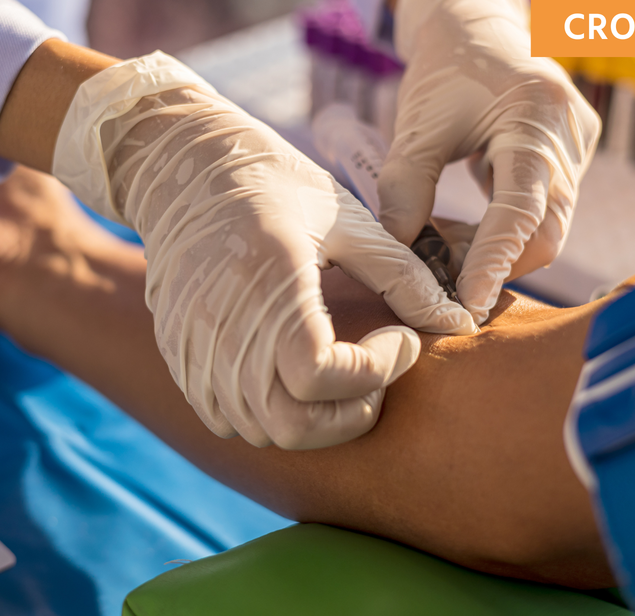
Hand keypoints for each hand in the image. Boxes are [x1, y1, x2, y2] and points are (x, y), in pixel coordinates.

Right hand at [53, 52, 476, 449]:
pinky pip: (223, 416)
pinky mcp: (177, 352)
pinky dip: (265, 414)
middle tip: (376, 375)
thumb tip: (457, 322)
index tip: (401, 338)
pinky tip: (290, 376)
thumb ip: (402, 276)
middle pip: (290, 424)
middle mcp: (222, 322)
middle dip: (349, 414)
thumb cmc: (272, 183)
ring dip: (311, 418)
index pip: (319, 374)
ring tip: (338, 374)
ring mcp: (192, 343)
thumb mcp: (347, 218)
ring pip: (258, 429)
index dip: (375, 370)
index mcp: (270, 279)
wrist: (181, 167)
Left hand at [378, 0, 600, 323]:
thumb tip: (401, 252)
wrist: (478, 30)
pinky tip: (464, 230)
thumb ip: (405, 189)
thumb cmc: (444, 70)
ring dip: (495, 249)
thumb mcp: (415, 127)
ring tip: (442, 245)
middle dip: (497, 264)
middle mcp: (567, 136)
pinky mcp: (572, 159)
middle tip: (444, 282)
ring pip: (545, 227)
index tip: (469, 301)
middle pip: (547, 230)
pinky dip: (502, 232)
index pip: (522, 209)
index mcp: (534, 117)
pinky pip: (543, 212)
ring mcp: (577, 149)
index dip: (497, 261)